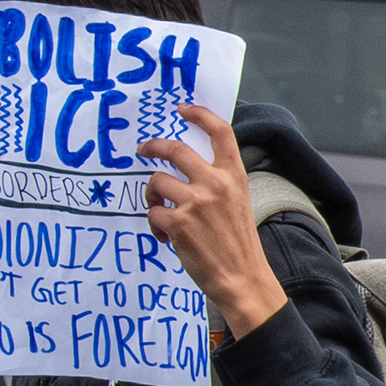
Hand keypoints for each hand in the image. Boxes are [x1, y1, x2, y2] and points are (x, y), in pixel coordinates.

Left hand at [136, 104, 286, 342]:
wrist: (242, 277)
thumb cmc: (239, 243)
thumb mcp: (238, 203)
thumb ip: (217, 183)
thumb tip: (185, 170)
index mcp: (234, 176)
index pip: (220, 133)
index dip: (199, 115)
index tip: (182, 108)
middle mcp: (216, 184)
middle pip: (175, 149)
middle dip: (153, 147)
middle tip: (143, 150)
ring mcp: (196, 202)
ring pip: (156, 182)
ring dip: (152, 197)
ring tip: (162, 215)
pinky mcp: (178, 223)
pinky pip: (152, 212)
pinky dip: (155, 225)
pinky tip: (166, 238)